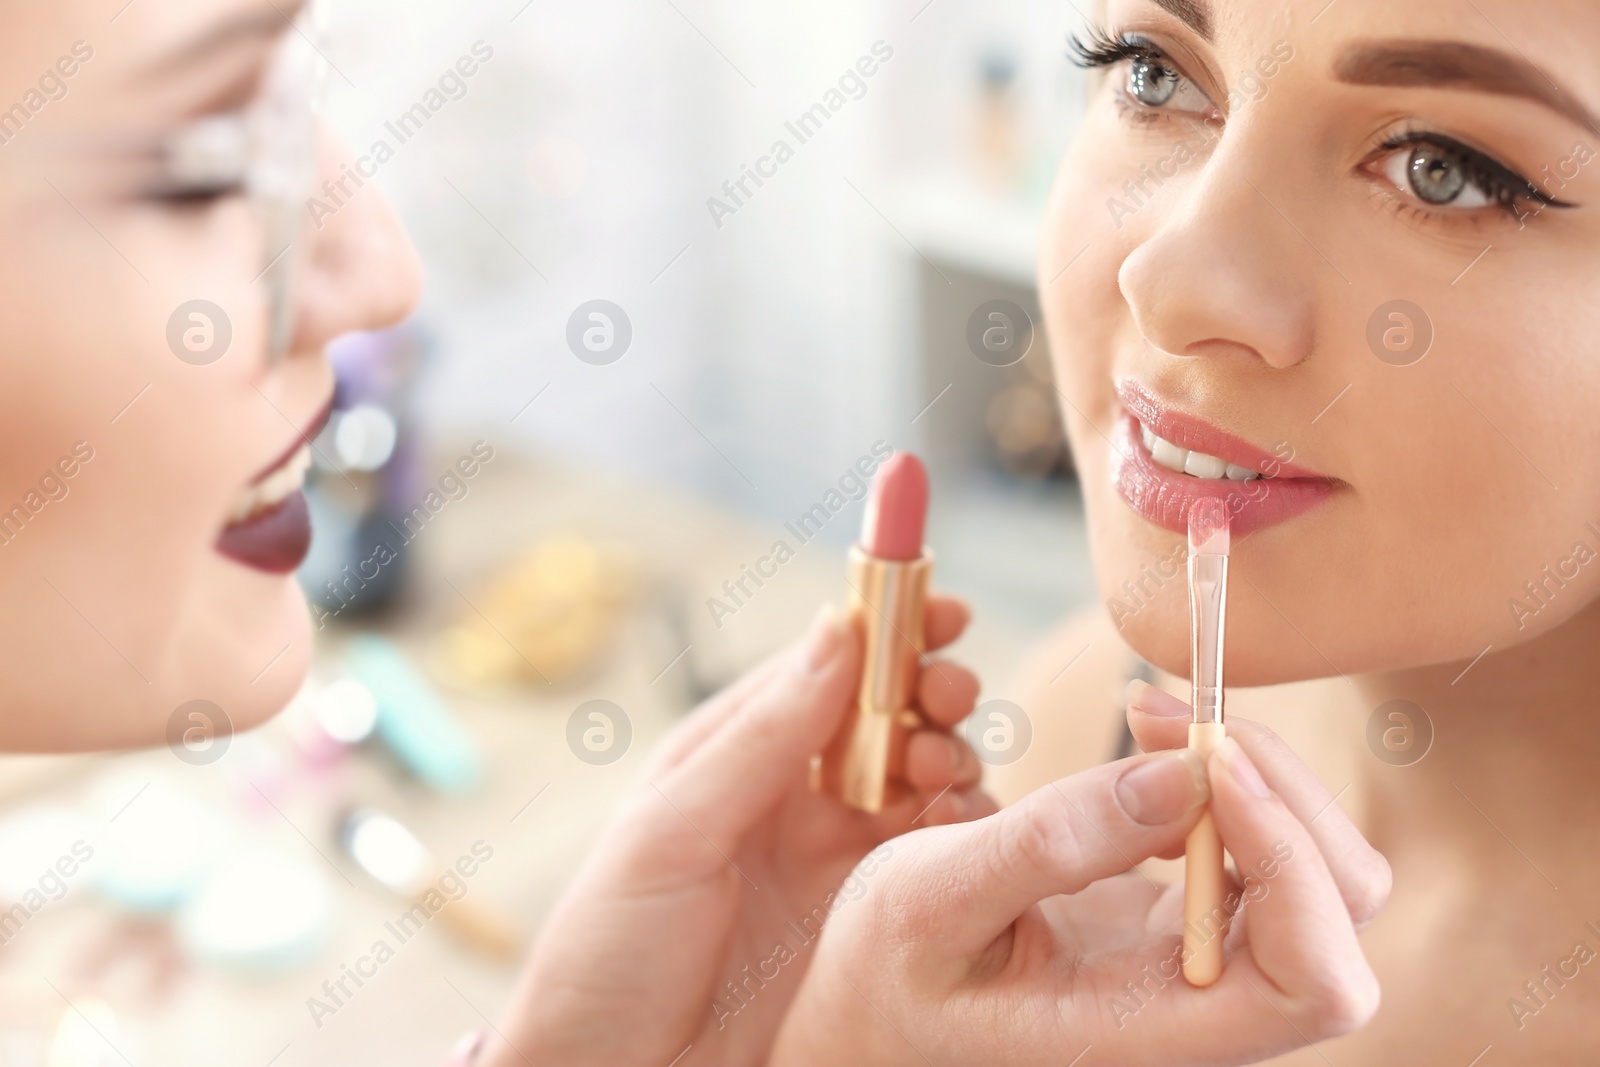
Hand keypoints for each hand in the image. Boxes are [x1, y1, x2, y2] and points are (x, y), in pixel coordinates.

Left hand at [481, 597, 992, 1066]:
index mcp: (739, 755)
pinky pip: (939, 857)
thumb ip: (760, 736)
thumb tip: (838, 630)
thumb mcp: (670, 830)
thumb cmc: (609, 949)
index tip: (941, 608)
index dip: (887, 631)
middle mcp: (798, 798)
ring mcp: (841, 860)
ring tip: (944, 766)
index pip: (828, 670)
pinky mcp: (875, 924)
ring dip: (952, 755)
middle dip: (932, 691)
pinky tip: (959, 827)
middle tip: (949, 692)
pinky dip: (964, 830)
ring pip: (926, 780)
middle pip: (890, 718)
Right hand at [771, 678, 1389, 1066]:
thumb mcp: (933, 898)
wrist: (873, 1004)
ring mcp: (1202, 965)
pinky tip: (1146, 744)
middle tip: (1164, 714)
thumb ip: (1052, 843)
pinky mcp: (1185, 921)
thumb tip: (1189, 776)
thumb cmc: (887, 973)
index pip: (1318, 981)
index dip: (1294, 866)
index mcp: (1152, 1034)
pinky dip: (1223, 773)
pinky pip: (1261, 842)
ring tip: (1149, 715)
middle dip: (1276, 788)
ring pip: (1317, 868)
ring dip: (1252, 769)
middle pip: (1340, 908)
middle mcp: (1202, 1009)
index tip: (1208, 766)